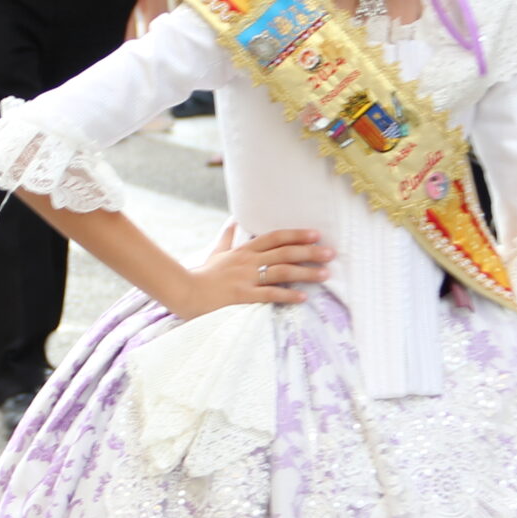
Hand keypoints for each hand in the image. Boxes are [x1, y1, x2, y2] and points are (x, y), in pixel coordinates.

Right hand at [170, 227, 329, 318]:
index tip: (316, 234)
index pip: (275, 237)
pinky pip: (269, 294)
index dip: (296, 234)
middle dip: (309, 252)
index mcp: (244, 250)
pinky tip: (303, 297)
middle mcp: (248, 261)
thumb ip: (227, 237)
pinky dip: (287, 295)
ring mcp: (246, 278)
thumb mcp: (216, 252)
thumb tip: (233, 220)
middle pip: (284, 252)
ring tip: (325, 275)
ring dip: (305, 273)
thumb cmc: (202, 274)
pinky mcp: (242, 296)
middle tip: (331, 253)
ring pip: (281, 271)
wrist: (184, 291)